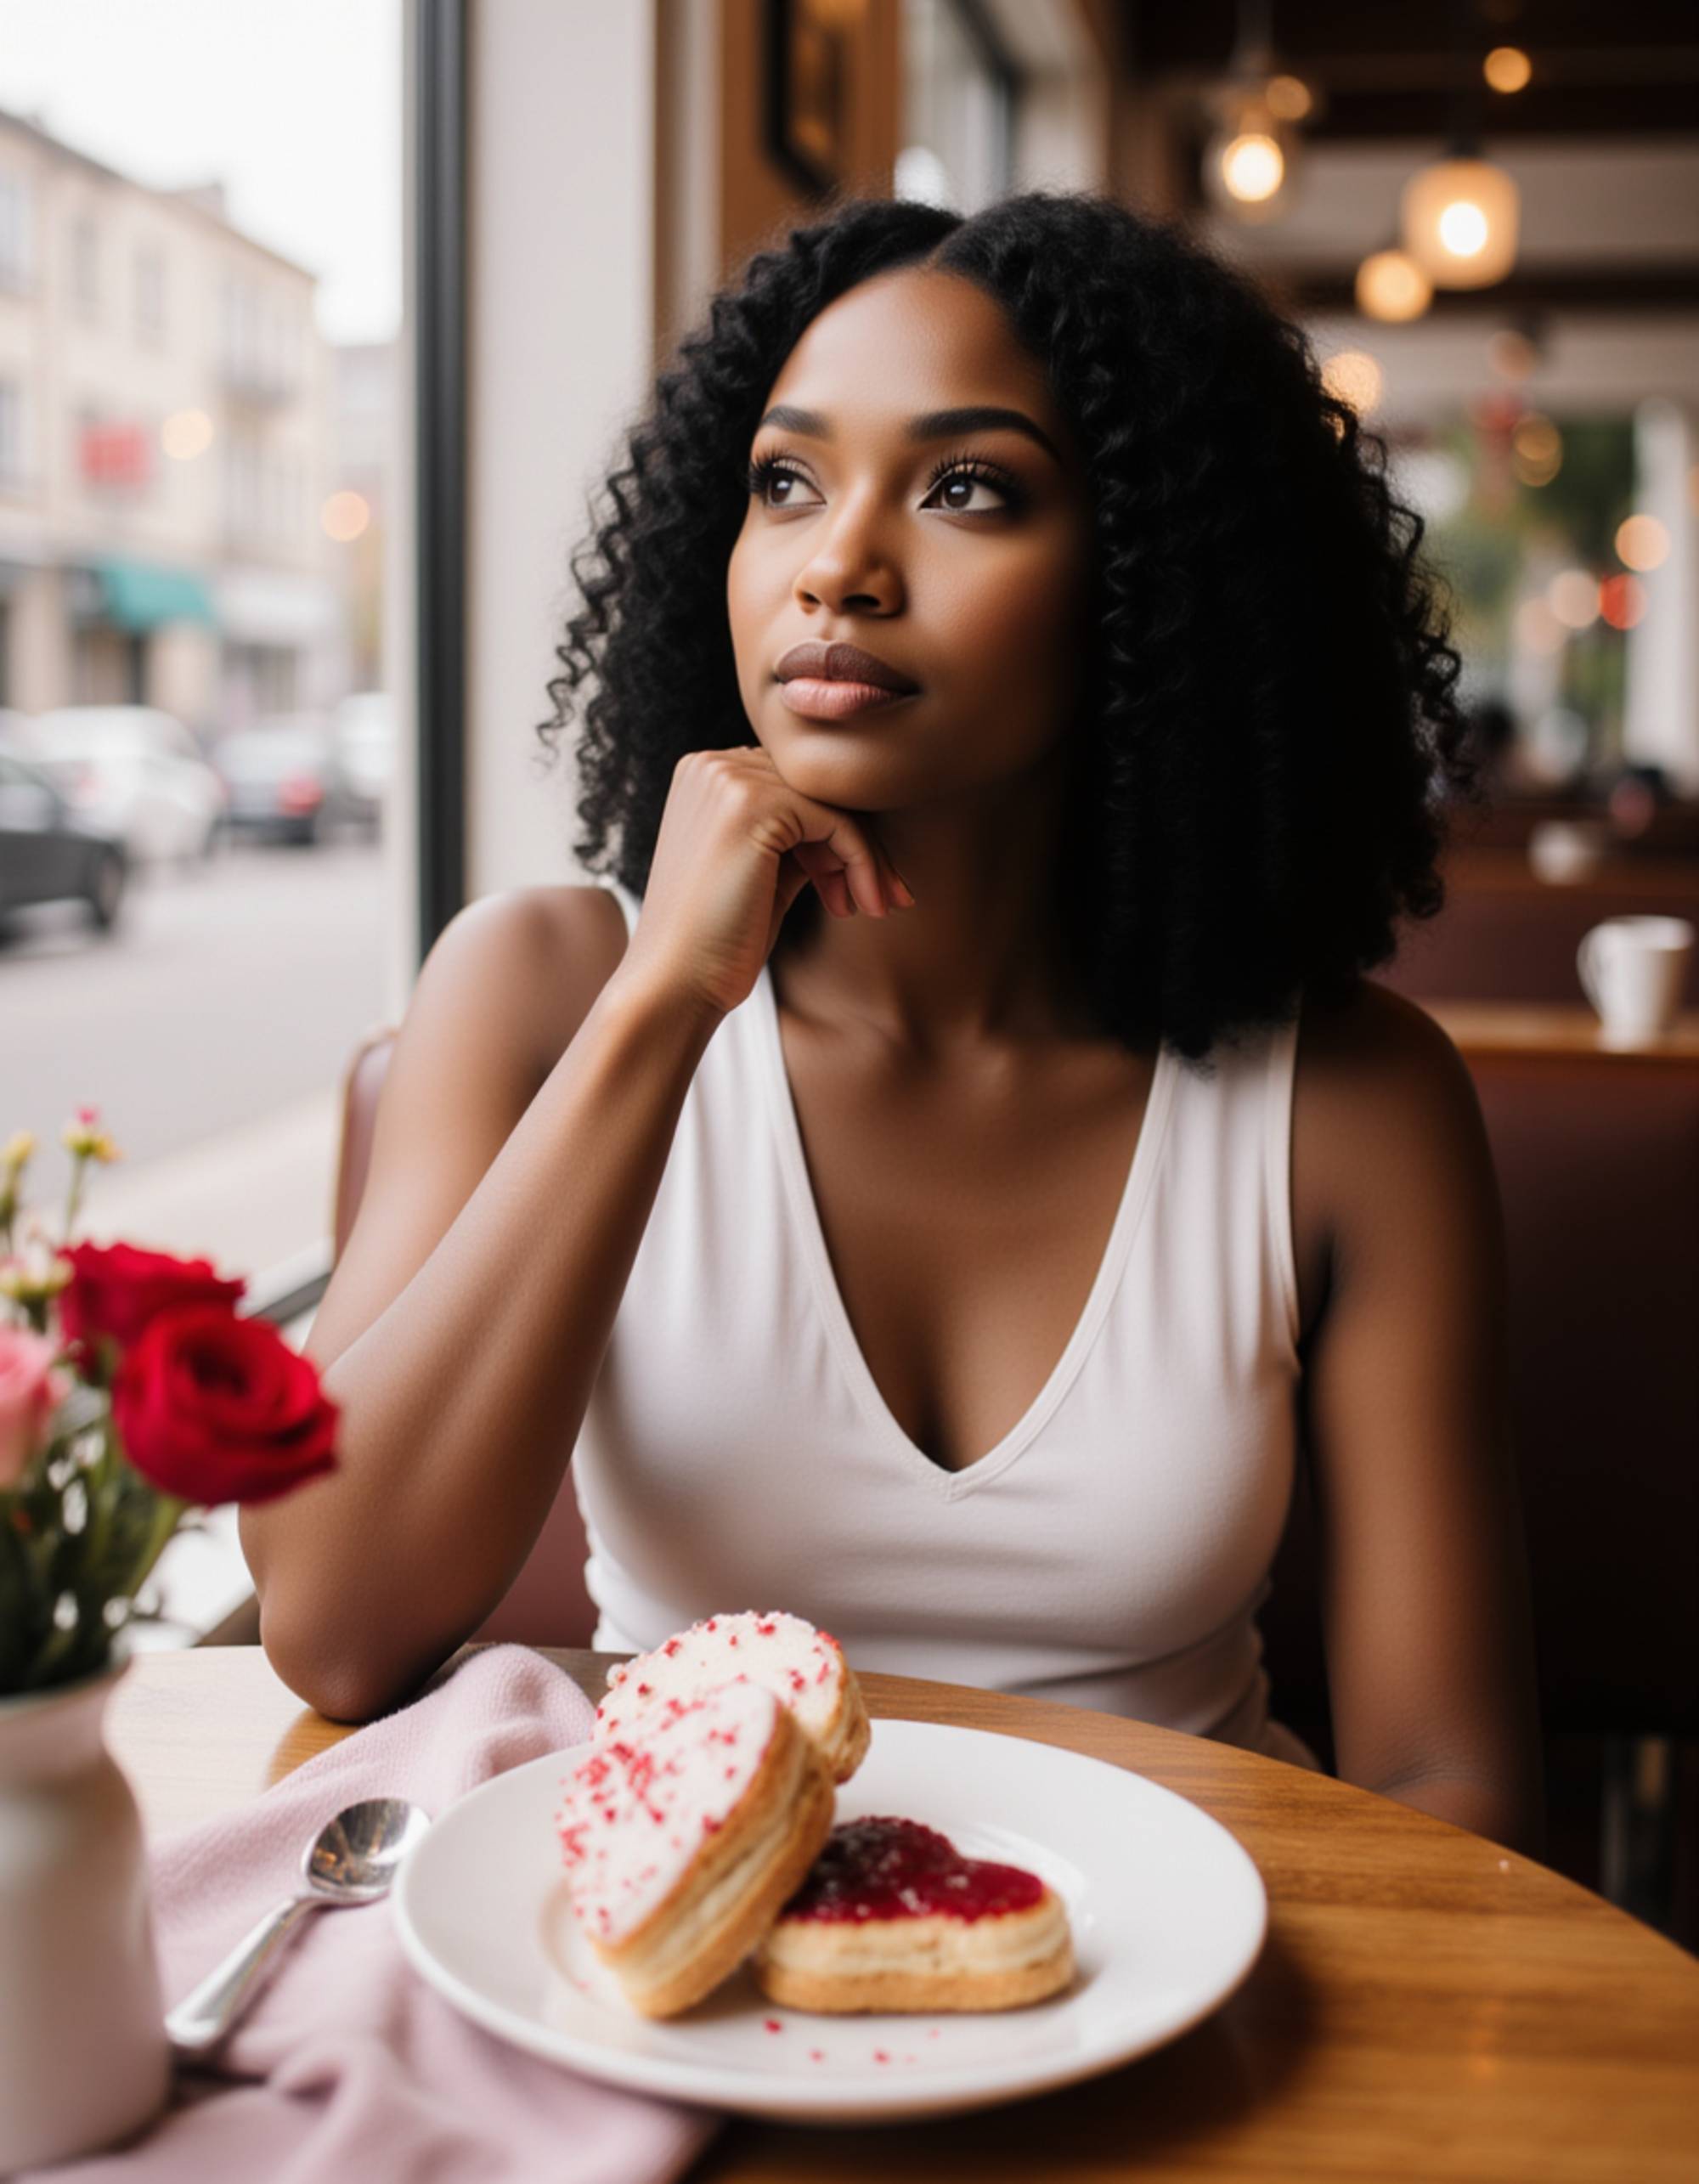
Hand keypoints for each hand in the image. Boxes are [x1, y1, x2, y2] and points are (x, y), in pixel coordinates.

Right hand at [612, 747, 914, 1017]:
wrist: (676, 982)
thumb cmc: (718, 939)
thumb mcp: (764, 872)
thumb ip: (797, 836)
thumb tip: (855, 824)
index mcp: (705, 776)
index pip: (794, 788)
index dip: (833, 837)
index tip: (855, 889)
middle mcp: (711, 765)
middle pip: (816, 792)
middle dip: (857, 847)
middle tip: (883, 898)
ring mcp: (726, 779)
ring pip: (831, 805)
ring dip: (866, 859)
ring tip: (876, 906)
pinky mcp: (751, 804)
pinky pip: (835, 822)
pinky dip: (863, 863)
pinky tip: (864, 905)